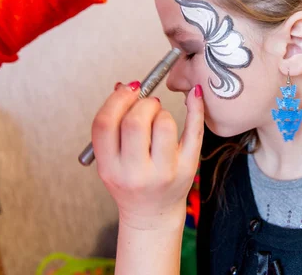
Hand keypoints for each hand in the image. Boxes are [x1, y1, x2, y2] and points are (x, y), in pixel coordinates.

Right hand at [92, 82, 203, 229]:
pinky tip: (195, 94)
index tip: (127, 91)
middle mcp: (135, 173)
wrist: (152, 215)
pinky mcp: (188, 169)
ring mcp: (164, 172)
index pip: (105, 124)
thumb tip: (123, 86)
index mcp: (109, 168)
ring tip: (160, 118)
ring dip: (162, 111)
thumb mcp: (111, 160)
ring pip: (164, 124)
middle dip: (143, 104)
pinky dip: (196, 108)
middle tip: (148, 105)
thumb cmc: (131, 183)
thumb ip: (112, 126)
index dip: (116, 100)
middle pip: (135, 122)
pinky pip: (195, 131)